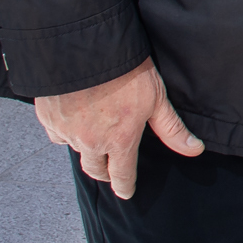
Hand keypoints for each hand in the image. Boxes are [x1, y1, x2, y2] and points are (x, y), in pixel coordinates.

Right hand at [35, 58, 202, 199]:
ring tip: (95, 138)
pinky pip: (58, 134)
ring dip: (86, 148)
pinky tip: (75, 119)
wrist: (85, 50)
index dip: (125, 186)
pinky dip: (67, 131)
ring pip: (76, 150)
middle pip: (95, 169)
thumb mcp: (157, 99)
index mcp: (119, 140)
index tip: (126, 192)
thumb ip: (171, 129)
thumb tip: (195, 150)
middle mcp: (90, 142)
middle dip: (104, 172)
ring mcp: (66, 132)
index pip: (121, 175)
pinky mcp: (48, 119)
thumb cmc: (126, 71)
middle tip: (110, 169)